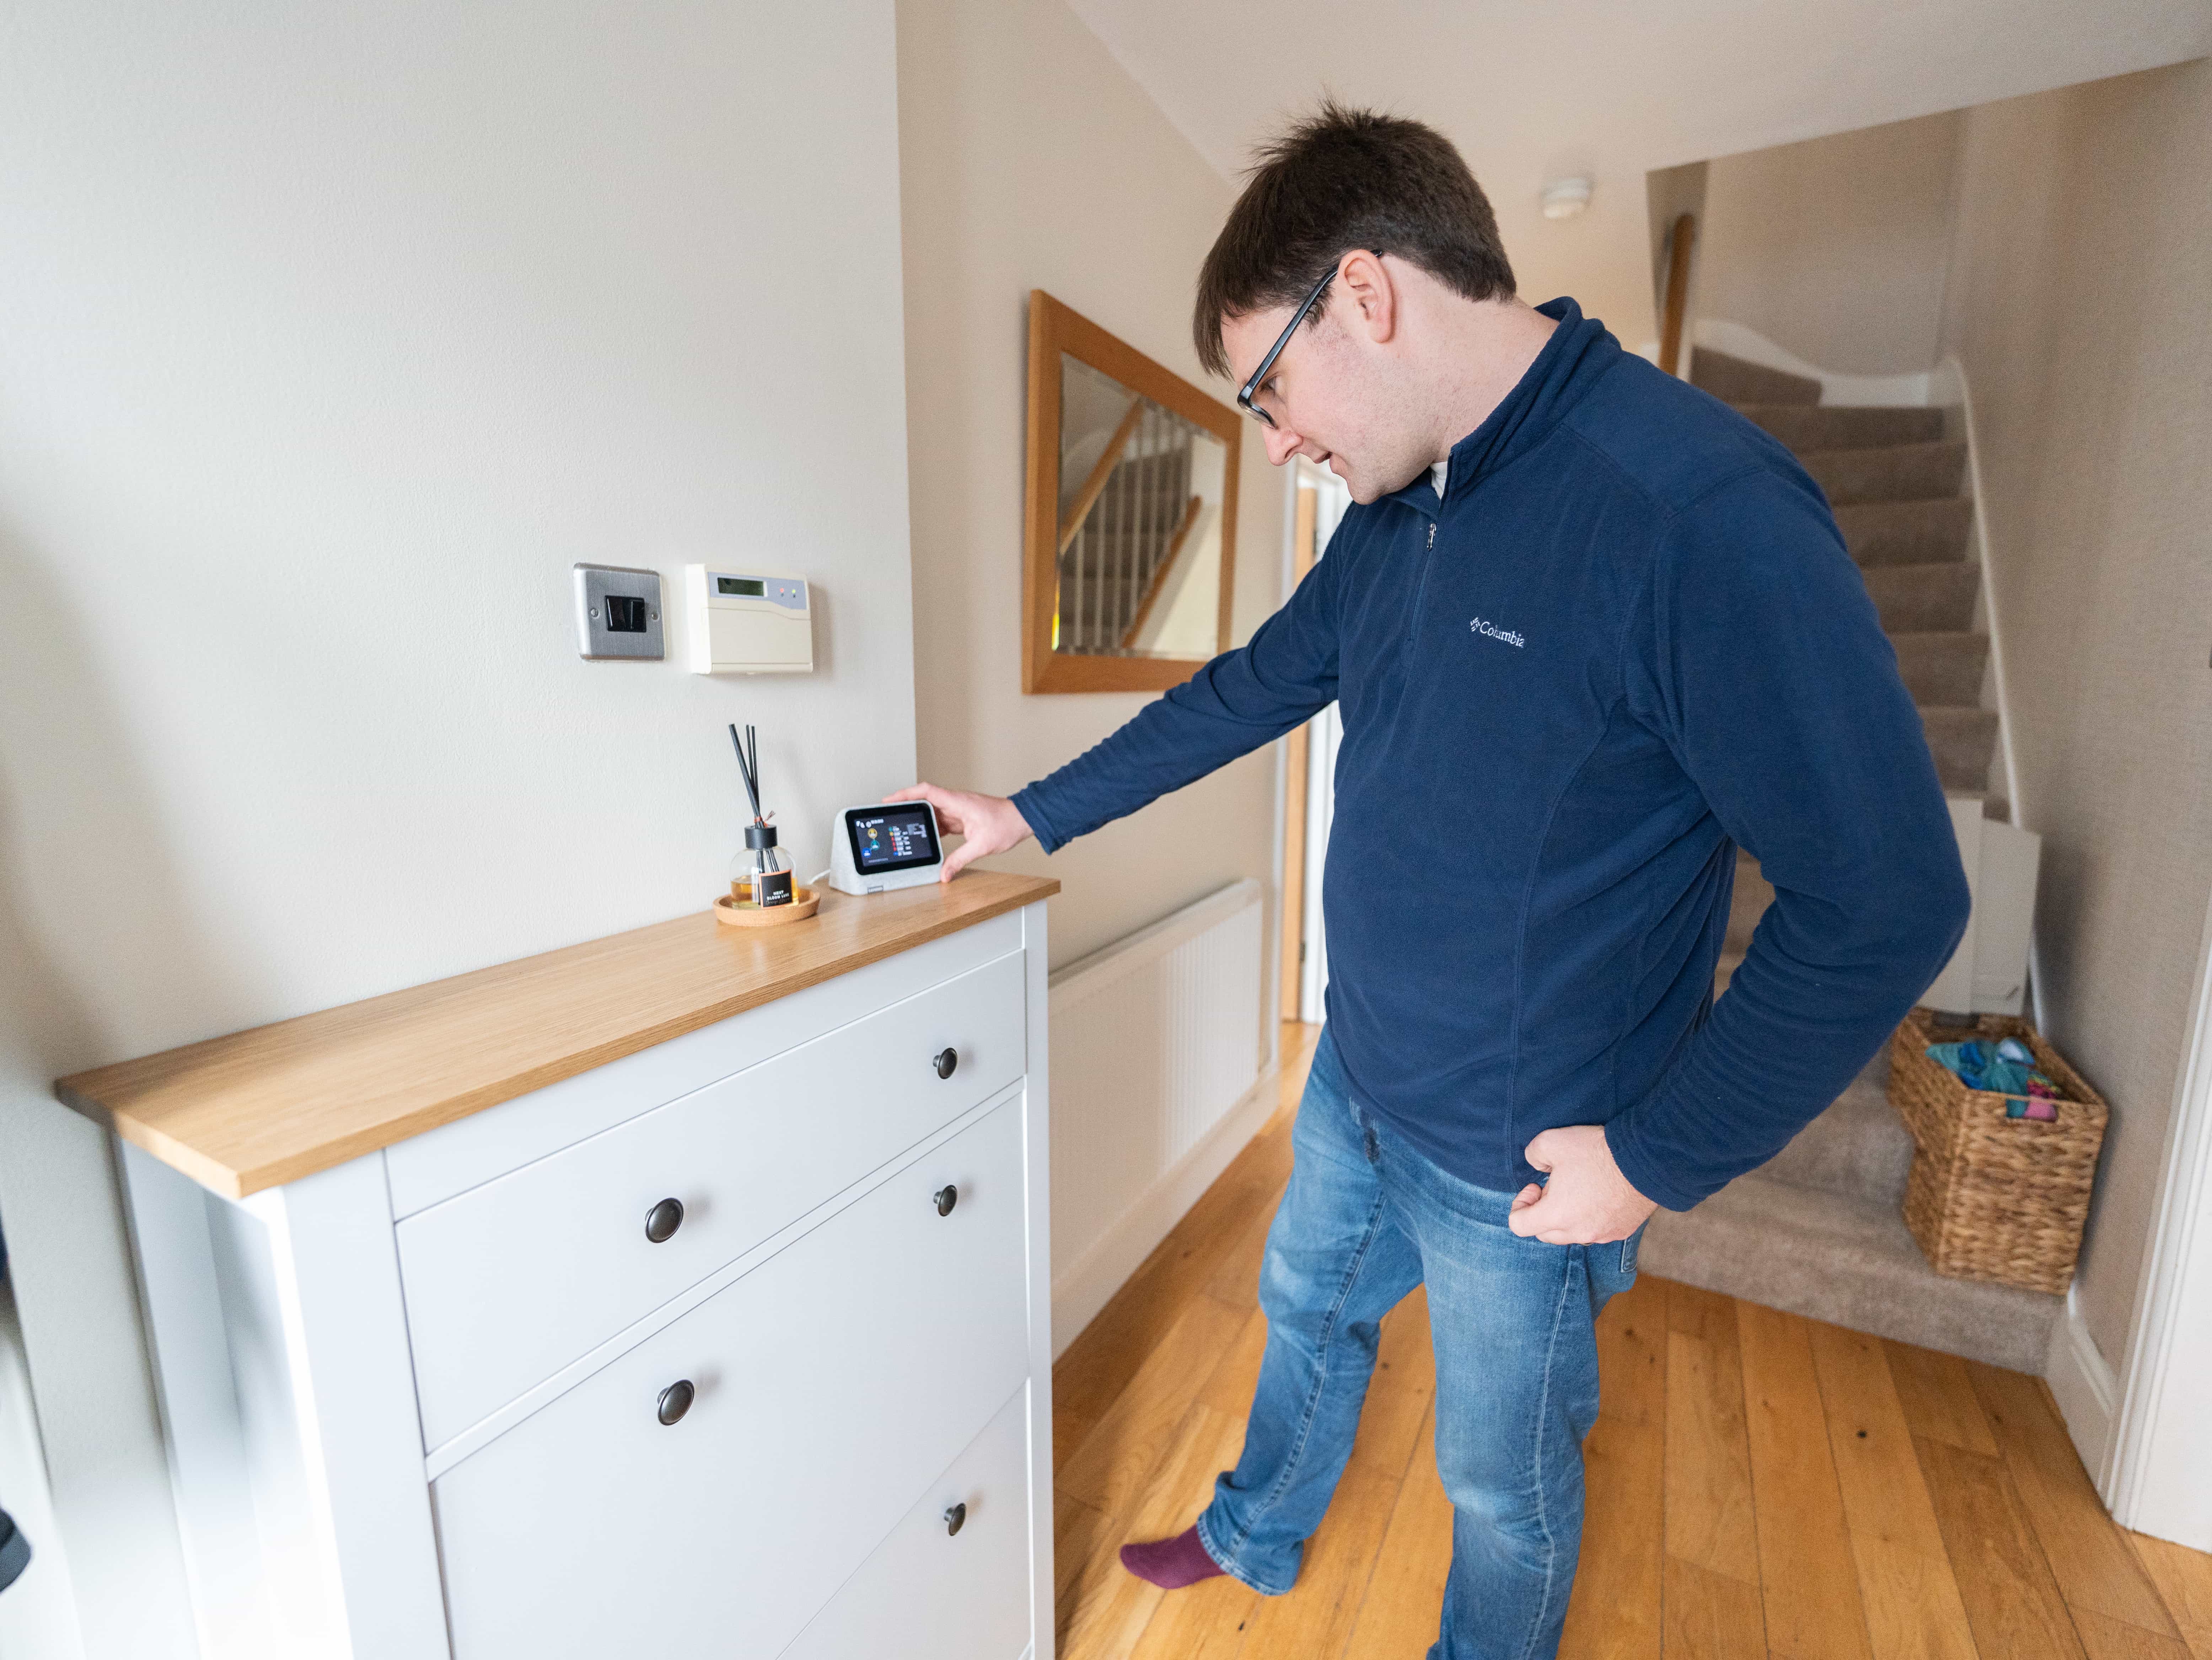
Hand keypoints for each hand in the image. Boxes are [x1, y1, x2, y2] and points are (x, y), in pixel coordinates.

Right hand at [883, 783, 1033, 881]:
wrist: (1023, 819)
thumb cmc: (1007, 824)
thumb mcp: (981, 846)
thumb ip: (959, 860)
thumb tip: (944, 874)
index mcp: (958, 802)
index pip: (925, 792)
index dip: (905, 794)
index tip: (889, 800)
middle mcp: (956, 803)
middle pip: (925, 802)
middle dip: (907, 810)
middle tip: (892, 819)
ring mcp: (959, 810)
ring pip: (933, 813)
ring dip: (921, 822)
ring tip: (906, 833)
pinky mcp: (963, 818)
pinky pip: (943, 822)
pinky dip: (933, 830)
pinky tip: (928, 840)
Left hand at [1507, 1125, 1657, 1244]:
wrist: (1646, 1160)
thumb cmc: (1597, 1152)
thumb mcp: (1550, 1141)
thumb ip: (1532, 1155)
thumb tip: (1536, 1167)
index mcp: (1557, 1216)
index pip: (1518, 1225)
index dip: (1520, 1204)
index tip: (1535, 1185)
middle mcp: (1578, 1233)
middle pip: (1544, 1232)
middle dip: (1543, 1210)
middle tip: (1556, 1184)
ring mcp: (1602, 1235)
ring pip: (1571, 1233)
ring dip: (1567, 1215)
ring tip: (1579, 1188)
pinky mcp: (1621, 1232)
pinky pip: (1595, 1231)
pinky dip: (1589, 1218)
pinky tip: (1599, 1194)